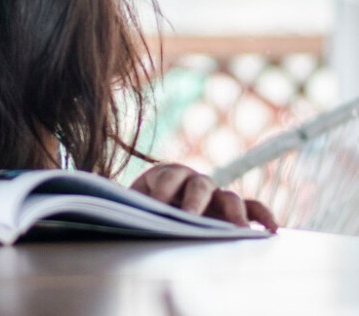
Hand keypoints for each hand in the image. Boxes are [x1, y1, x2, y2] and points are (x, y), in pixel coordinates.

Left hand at [130, 163, 277, 231]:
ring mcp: (216, 195)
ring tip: (239, 229)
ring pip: (229, 197)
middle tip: (191, 217)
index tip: (157, 203)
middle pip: (200, 184)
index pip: (168, 176)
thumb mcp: (136, 203)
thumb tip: (131, 214)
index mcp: (167, 174)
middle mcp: (195, 181)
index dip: (163, 188)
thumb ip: (136, 206)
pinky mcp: (231, 209)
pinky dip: (263, 215)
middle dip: (195, 200)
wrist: (153, 208)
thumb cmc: (144, 207)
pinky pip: (252, 208)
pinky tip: (271, 230)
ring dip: (234, 212)